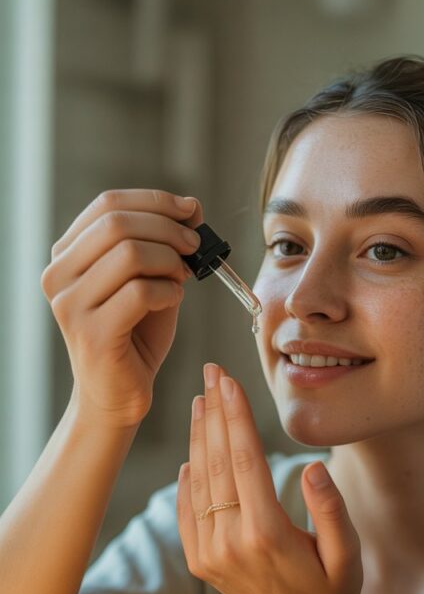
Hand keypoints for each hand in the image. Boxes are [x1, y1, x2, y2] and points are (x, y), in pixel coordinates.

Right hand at [41, 189, 203, 428]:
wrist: (119, 392)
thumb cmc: (135, 334)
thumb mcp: (147, 279)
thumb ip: (162, 244)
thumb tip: (191, 207)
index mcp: (66, 255)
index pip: (107, 205)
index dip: (155, 201)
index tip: (190, 210)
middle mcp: (58, 276)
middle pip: (117, 224)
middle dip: (167, 229)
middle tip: (195, 245)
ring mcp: (71, 306)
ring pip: (130, 254)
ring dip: (170, 261)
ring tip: (182, 277)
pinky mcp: (92, 334)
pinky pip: (140, 292)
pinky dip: (168, 290)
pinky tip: (172, 300)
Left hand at [176, 363, 363, 593]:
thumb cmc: (336, 589)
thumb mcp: (349, 552)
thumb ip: (331, 509)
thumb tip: (312, 467)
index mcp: (267, 535)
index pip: (244, 462)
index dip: (236, 417)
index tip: (229, 381)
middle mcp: (230, 543)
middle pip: (217, 464)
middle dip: (214, 414)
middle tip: (212, 373)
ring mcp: (210, 555)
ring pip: (198, 484)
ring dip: (199, 439)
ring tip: (202, 401)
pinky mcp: (201, 563)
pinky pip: (186, 512)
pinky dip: (186, 480)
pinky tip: (191, 454)